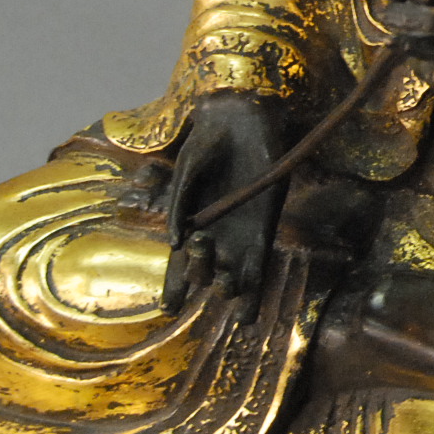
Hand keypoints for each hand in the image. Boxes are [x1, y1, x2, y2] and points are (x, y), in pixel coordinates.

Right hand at [161, 90, 285, 314]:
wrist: (240, 120)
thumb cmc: (208, 142)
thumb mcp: (187, 172)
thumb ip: (179, 205)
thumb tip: (173, 243)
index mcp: (191, 224)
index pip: (178, 262)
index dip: (173, 286)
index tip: (168, 309)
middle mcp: (215, 234)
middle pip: (205, 269)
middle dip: (201, 274)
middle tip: (201, 264)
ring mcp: (241, 232)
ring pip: (235, 274)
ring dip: (233, 292)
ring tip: (231, 298)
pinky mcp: (265, 225)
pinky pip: (261, 262)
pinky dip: (255, 287)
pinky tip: (250, 314)